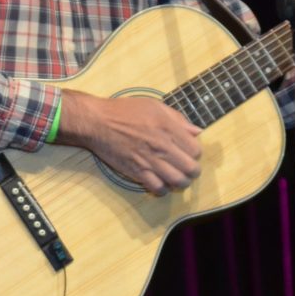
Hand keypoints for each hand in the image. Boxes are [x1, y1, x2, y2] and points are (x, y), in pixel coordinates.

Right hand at [57, 89, 201, 195]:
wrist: (98, 122)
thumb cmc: (124, 111)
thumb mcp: (154, 106)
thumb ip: (178, 118)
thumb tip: (196, 131)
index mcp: (169, 128)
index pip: (196, 150)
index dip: (194, 153)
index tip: (188, 152)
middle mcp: (163, 146)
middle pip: (191, 169)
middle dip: (192, 171)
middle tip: (186, 169)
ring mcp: (150, 160)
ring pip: (178, 181)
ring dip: (181, 182)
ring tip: (176, 179)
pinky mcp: (137, 171)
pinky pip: (157, 188)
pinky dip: (162, 189)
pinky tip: (160, 183)